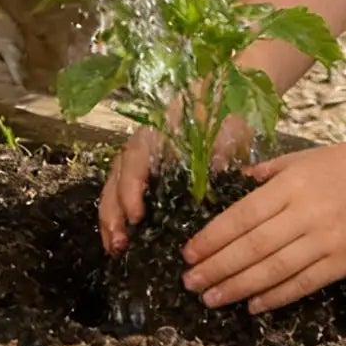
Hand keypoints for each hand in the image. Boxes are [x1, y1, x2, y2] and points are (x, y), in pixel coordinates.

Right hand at [99, 110, 255, 253]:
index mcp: (161, 131)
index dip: (130, 188)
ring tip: (115, 247)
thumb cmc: (224, 116)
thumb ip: (225, 158)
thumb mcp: (227, 134)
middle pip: (117, 174)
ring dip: (111, 216)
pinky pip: (124, 189)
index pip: (135, 157)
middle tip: (119, 244)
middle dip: (113, 210)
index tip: (136, 217)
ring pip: (115, 183)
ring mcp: (142, 157)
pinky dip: (119, 213)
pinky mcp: (148, 172)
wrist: (225, 98)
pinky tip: (122, 238)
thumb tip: (234, 184)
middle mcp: (144, 143)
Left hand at [179, 135, 345, 313]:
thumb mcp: (302, 159)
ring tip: (212, 298)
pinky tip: (253, 305)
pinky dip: (277, 296)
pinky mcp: (345, 261)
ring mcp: (327, 239)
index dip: (212, 238)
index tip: (188, 254)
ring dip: (239, 287)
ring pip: (274, 269)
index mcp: (291, 184)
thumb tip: (233, 186)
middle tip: (190, 283)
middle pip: (252, 247)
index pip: (242, 216)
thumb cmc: (344, 163)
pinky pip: (304, 283)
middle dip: (217, 267)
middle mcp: (306, 212)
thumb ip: (267, 174)